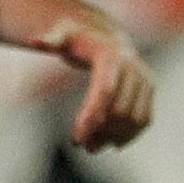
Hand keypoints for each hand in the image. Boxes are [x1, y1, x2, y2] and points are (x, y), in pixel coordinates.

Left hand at [36, 18, 155, 150]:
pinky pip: (145, 118)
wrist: (106, 37)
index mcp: (112, 56)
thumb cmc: (78, 38)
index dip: (91, 117)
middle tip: (81, 145)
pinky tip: (113, 145)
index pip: (104, 92)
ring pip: (135, 118)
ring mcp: (145, 79)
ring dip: (115, 137)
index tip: (76, 138)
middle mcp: (133, 68)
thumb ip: (49, 40)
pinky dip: (131, 135)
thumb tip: (33, 41)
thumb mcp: (62, 35)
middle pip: (120, 109)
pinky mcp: (150, 90)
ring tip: (93, 147)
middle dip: (101, 132)